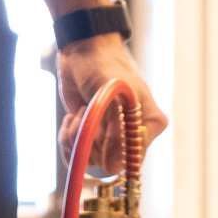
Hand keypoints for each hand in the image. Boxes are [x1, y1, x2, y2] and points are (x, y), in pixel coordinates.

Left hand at [57, 35, 168, 174]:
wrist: (83, 51)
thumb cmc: (104, 66)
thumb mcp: (112, 97)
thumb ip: (116, 132)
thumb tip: (114, 167)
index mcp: (150, 126)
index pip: (133, 159)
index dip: (113, 149)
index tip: (102, 126)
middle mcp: (132, 136)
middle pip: (109, 164)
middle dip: (92, 140)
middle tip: (88, 113)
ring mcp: (110, 138)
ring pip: (89, 160)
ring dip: (77, 136)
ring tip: (80, 112)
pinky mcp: (89, 136)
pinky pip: (75, 155)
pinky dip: (67, 138)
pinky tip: (71, 118)